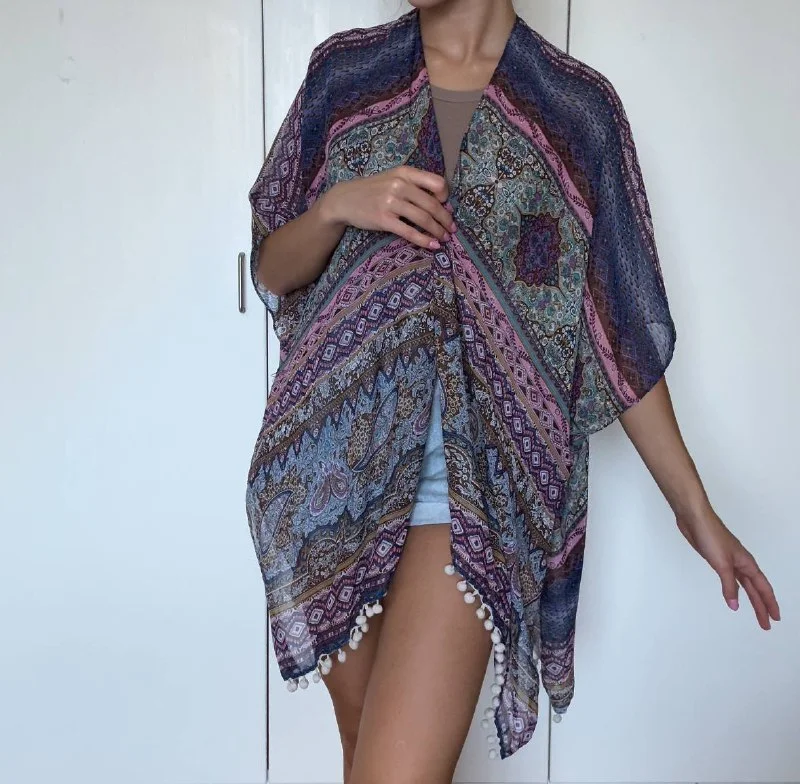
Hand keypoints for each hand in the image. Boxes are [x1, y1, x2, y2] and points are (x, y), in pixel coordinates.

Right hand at [320, 166, 454, 249]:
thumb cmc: (373, 190)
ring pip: (423, 218)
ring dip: (438, 231)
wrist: (345, 199)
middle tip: (452, 229)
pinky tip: (432, 245)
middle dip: (446, 220)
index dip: (446, 197)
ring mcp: (391, 202)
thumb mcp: (393, 178)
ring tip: (444, 239)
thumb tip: (442, 204)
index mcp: (405, 173)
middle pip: (432, 204)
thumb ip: (414, 185)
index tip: (446, 207)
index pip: (437, 183)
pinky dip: (424, 240)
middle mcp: (399, 185)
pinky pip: (409, 232)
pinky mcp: (383, 219)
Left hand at [676, 504, 780, 629]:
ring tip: (755, 612)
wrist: (694, 519)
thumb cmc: (711, 536)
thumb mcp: (722, 564)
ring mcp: (729, 561)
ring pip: (744, 584)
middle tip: (765, 624)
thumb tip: (734, 605)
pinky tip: (732, 594)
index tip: (774, 618)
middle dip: (761, 607)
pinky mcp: (716, 559)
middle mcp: (741, 563)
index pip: (762, 588)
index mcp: (747, 564)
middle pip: (755, 589)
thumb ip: (729, 586)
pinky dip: (734, 588)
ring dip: (749, 598)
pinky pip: (730, 578)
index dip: (769, 604)